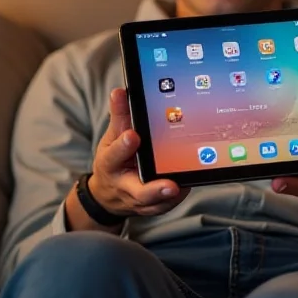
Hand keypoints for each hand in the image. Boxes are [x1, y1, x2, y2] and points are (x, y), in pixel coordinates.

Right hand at [65, 88, 188, 229]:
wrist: (108, 193)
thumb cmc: (114, 159)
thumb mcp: (110, 137)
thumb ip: (119, 116)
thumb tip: (121, 91)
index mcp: (110, 164)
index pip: (115, 155)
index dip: (123, 146)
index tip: (133, 136)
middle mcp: (124, 186)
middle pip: (139, 192)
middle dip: (154, 190)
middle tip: (170, 185)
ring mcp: (139, 200)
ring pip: (156, 203)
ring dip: (170, 197)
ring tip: (183, 185)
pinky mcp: (152, 206)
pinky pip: (167, 204)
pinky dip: (177, 196)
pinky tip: (189, 183)